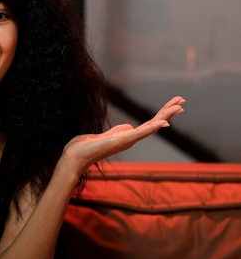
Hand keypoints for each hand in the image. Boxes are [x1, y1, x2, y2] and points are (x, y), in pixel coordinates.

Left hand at [61, 96, 185, 172]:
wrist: (75, 157)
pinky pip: (141, 133)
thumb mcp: (106, 135)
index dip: (162, 115)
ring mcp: (128, 140)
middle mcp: (130, 139)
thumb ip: (119, 131)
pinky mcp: (122, 141)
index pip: (149, 123)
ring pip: (151, 126)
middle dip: (168, 111)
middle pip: (154, 123)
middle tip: (182, 100)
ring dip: (166, 116)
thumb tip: (129, 126)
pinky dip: (153, 128)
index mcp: (127, 136)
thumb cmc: (87, 147)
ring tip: (179, 106)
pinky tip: (164, 123)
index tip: (174, 105)